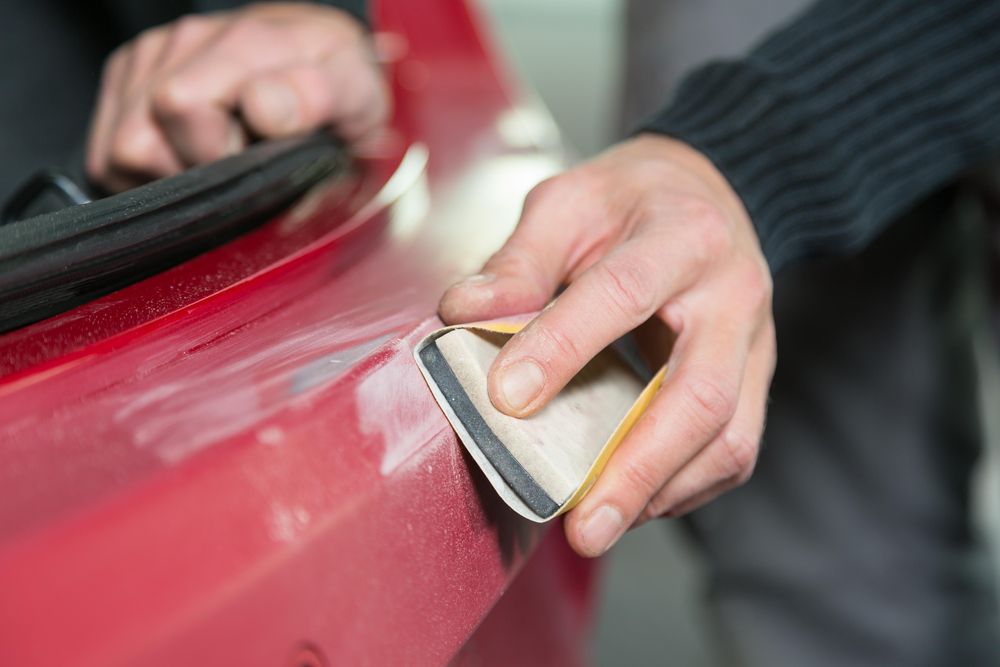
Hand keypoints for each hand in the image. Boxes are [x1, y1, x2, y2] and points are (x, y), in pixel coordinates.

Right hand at [87, 3, 388, 191]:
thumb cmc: (342, 96)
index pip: (180, 106)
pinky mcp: (127, 80)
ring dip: (170, 174)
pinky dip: (147, 174)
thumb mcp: (358, 100)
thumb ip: (320, 98)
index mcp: (246, 40)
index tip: (258, 166)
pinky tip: (193, 162)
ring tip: (222, 163)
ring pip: (120, 151)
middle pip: (140, 140)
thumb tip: (261, 104)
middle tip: (244, 167)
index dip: (215, 160)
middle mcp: (189, 39)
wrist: (327, 76)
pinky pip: (106, 154)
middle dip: (193, 173)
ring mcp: (152, 56)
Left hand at [439, 135, 775, 556]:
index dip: (562, 348)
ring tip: (600, 525)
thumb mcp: (568, 203)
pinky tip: (633, 500)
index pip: (621, 295)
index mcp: (683, 234)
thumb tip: (462, 314)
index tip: (506, 398)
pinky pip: (735, 448)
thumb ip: (519, 260)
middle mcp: (734, 292)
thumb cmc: (629, 201)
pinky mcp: (755, 378)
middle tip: (583, 525)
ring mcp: (755, 342)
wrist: (703, 195)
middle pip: (700, 393)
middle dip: (639, 467)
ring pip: (730, 436)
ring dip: (664, 492)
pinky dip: (683, 487)